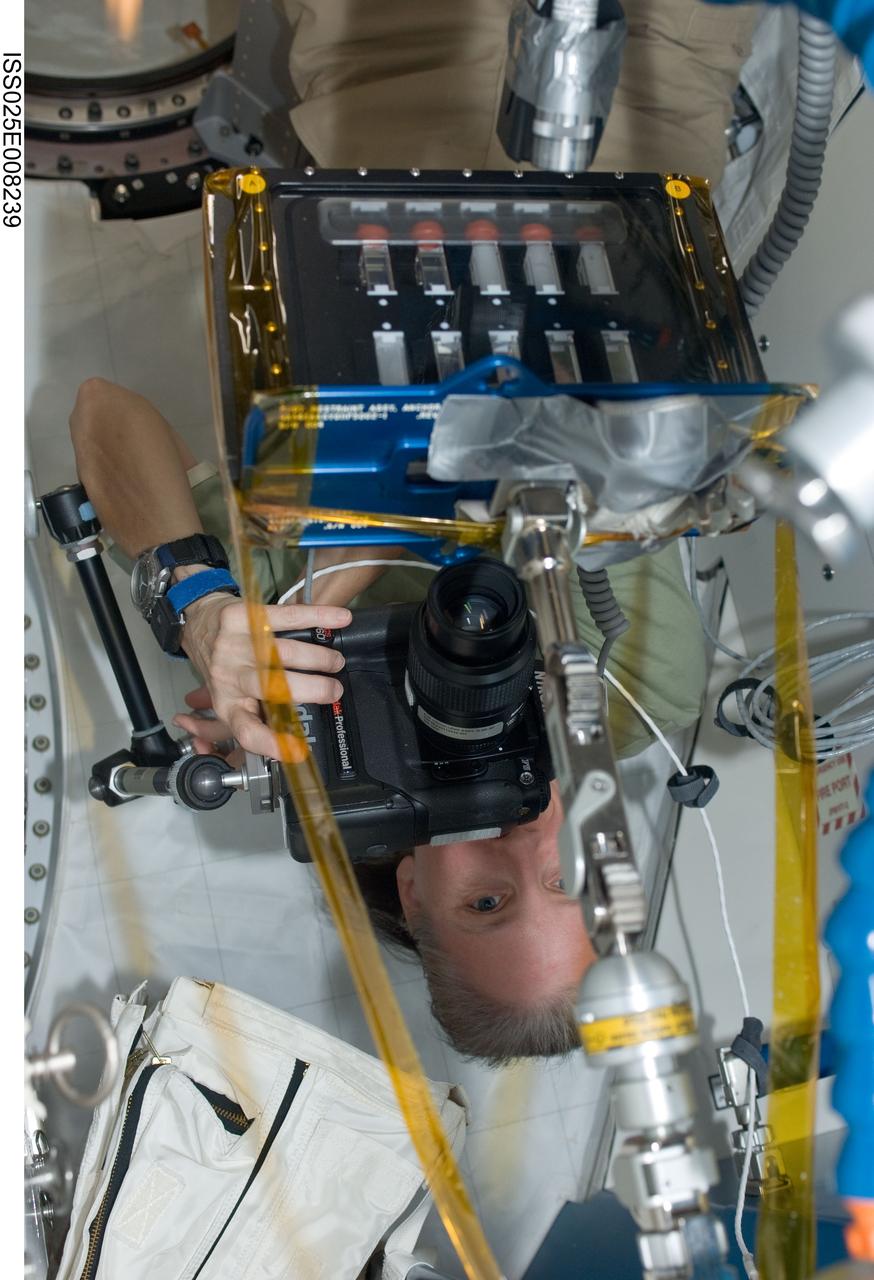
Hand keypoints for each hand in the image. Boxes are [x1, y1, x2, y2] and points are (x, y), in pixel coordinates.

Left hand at [179, 594, 351, 758]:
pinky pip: (285, 617)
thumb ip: (250, 720)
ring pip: (283, 652)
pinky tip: (338, 619)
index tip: (299, 749)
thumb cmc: (221, 665)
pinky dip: (316, 617)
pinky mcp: (241, 617)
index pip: (246, 730)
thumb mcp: (227, 698)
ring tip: (336, 661)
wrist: (197, 622)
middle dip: (311, 689)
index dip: (271, 742)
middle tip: (334, 690)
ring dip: (317, 657)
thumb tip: (279, 747)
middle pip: (272, 686)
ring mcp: (234, 646)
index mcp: (228, 704)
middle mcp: (229, 677)